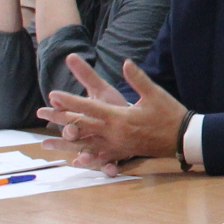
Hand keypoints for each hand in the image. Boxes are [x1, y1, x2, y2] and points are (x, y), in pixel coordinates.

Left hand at [39, 54, 185, 166]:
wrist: (182, 139)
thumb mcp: (154, 93)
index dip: (70, 101)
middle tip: (40, 114)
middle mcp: (113, 134)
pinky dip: (85, 159)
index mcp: (118, 118)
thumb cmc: (169, 114)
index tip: (53, 96)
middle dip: (60, 119)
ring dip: (64, 143)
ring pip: (84, 145)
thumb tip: (125, 62)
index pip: (88, 108)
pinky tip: (73, 161)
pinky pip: (99, 158)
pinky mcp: (122, 153)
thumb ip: (137, 78)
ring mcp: (116, 146)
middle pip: (81, 127)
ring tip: (45, 144)